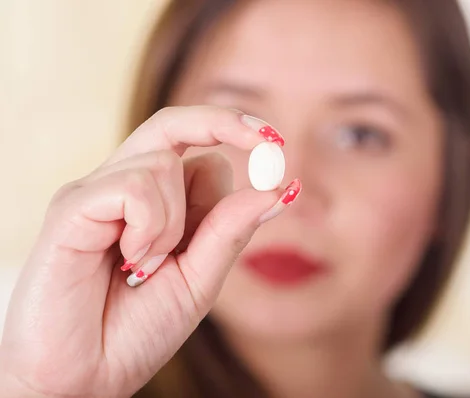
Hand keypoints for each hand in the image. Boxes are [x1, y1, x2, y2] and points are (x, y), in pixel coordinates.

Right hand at [0, 106, 296, 396]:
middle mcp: (124, 187)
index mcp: (157, 203)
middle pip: (173, 124)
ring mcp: (95, 193)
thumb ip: (232, 231)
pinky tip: (131, 262)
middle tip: (268, 139)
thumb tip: (283, 187)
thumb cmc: (137, 329)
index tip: (277, 148)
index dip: (239, 148)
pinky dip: (148, 227)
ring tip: (148, 266)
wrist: (84, 377)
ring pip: (161, 162)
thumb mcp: (200, 279)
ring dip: (174, 222)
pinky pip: (132, 187)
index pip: (202, 153)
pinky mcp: (71, 207)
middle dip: (223, 121)